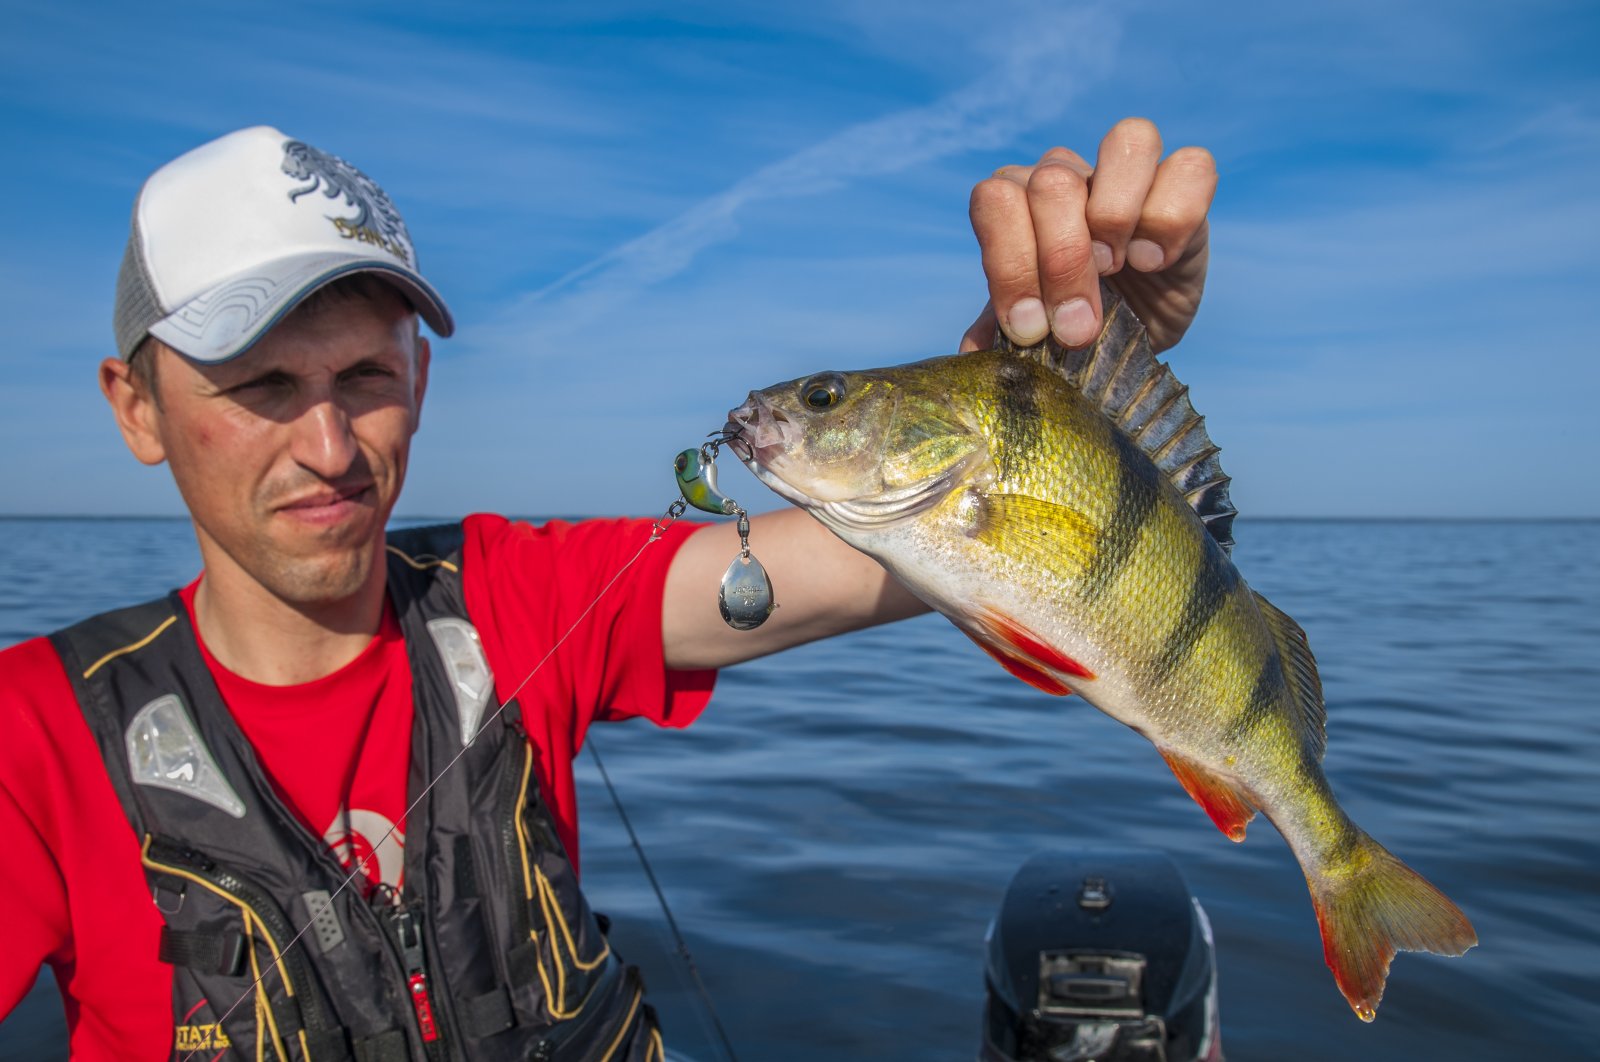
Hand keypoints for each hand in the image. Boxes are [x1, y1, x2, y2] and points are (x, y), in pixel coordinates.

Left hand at [960, 118, 1216, 354]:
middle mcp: (1069, 174)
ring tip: (1119, 268)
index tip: (1029, 329)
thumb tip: (972, 352)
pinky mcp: (1185, 185)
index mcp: (1019, 200)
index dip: (1011, 265)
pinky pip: (1191, 166)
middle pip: (1054, 179)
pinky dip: (1172, 218)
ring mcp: (1129, 173)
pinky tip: (1157, 261)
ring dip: (1116, 216)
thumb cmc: (1072, 322)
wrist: (1133, 333)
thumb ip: (999, 329)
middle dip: (1062, 261)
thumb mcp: (1034, 331)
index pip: (996, 200)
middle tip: (1076, 321)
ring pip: (1126, 140)